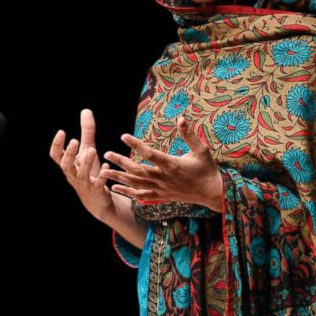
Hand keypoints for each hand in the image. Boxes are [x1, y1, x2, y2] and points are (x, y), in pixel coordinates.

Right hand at [49, 108, 114, 221]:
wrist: (96, 199)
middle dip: (69, 154)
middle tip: (75, 141)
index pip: (56, 155)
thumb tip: (86, 110)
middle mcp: (73, 174)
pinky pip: (97, 185)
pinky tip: (106, 168)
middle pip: (65, 165)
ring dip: (86, 163)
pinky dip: (101, 177)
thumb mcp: (87, 149)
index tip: (62, 132)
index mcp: (69, 164)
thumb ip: (87, 131)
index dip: (57, 145)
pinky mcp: (96, 191)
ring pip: (81, 175)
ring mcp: (83, 184)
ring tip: (92, 151)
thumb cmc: (89, 171)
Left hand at [99, 115, 222, 210]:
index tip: (123, 136)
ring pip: (136, 184)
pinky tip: (114, 187)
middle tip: (107, 154)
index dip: (136, 145)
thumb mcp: (202, 150)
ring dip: (119, 177)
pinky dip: (126, 192)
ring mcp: (161, 189)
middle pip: (138, 170)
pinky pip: (141, 195)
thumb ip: (189, 135)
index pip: (150, 154)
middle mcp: (164, 178)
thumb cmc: (207, 169)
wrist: (212, 193)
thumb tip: (181, 118)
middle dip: (121, 162)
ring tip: (104, 170)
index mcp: (172, 165)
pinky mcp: (161, 196)